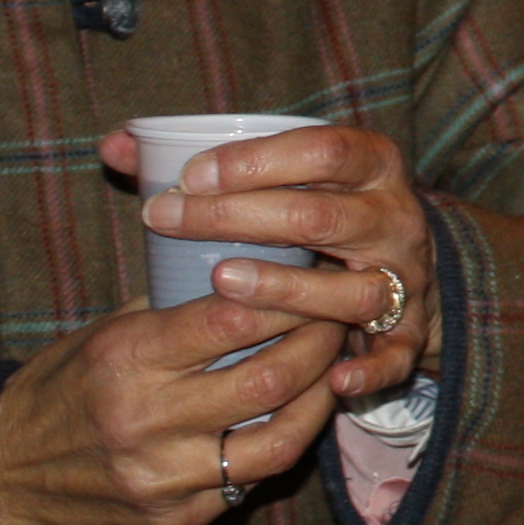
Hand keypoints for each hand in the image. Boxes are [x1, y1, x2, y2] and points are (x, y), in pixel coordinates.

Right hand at [0, 292, 340, 524]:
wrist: (3, 469)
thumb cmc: (65, 384)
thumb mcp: (108, 331)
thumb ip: (178, 306)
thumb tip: (259, 268)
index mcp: (128, 358)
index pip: (234, 319)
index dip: (290, 295)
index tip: (319, 275)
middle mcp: (147, 420)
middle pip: (271, 378)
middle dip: (321, 342)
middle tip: (342, 318)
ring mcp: (164, 477)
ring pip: (279, 441)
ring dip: (321, 400)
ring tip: (335, 370)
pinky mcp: (175, 521)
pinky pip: (250, 483)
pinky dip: (283, 446)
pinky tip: (298, 419)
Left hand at [123, 122, 439, 401]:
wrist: (404, 263)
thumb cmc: (321, 212)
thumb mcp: (288, 174)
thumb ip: (207, 163)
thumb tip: (114, 145)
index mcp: (372, 165)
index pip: (324, 149)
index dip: (258, 160)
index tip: (191, 174)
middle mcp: (395, 218)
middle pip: (324, 216)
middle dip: (242, 217)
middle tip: (168, 219)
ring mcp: (405, 277)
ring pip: (358, 289)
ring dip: (290, 288)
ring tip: (223, 281)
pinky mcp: (409, 330)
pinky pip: (395, 355)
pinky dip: (369, 368)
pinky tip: (332, 379)